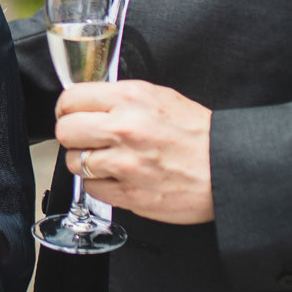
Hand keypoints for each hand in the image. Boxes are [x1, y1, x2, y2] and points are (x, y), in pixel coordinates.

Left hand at [54, 80, 213, 224]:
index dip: (67, 108)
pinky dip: (101, 185)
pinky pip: (92, 188)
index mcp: (130, 98)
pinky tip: (118, 178)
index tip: (72, 114)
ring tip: (107, 161)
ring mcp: (124, 164)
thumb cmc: (198, 134)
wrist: (227, 167)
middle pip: (65, 130)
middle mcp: (123, 128)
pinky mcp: (129, 194)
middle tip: (86, 139)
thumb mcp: (159, 97)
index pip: (70, 98)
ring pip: (74, 162)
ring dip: (85, 162)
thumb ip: (121, 99)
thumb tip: (90, 103)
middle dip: (73, 135)